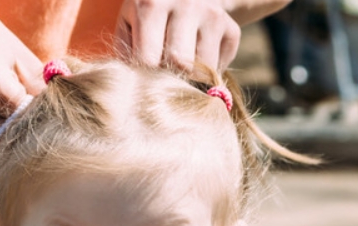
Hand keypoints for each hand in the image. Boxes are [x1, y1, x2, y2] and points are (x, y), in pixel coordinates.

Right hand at [0, 5, 44, 162]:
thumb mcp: (20, 56)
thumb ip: (44, 89)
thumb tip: (69, 117)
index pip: (31, 121)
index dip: (47, 122)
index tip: (58, 118)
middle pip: (15, 145)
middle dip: (32, 138)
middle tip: (45, 129)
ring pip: (0, 156)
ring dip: (14, 147)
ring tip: (19, 125)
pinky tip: (0, 127)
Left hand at [115, 0, 240, 70]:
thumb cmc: (148, 14)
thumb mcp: (129, 23)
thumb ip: (125, 52)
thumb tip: (133, 86)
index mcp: (152, 4)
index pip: (148, 59)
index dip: (146, 77)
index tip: (144, 81)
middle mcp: (186, 5)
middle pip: (179, 63)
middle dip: (170, 78)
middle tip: (164, 77)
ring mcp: (212, 15)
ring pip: (203, 69)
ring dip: (190, 78)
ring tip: (180, 69)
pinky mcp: (231, 28)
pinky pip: (220, 66)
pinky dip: (208, 73)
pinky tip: (198, 60)